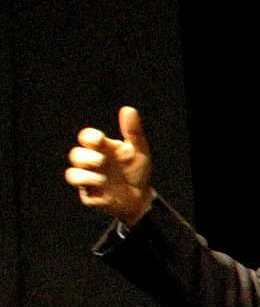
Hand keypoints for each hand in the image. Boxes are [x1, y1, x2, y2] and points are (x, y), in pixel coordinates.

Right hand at [67, 106, 154, 225]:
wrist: (140, 197)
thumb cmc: (136, 170)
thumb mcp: (139, 150)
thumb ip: (133, 131)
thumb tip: (128, 109)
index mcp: (102, 148)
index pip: (87, 137)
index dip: (89, 137)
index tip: (99, 140)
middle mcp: (92, 162)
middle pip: (76, 155)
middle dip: (86, 157)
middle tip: (101, 160)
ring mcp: (88, 178)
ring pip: (72, 173)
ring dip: (84, 173)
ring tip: (102, 175)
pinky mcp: (89, 193)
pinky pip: (81, 189)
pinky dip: (88, 184)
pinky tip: (101, 183)